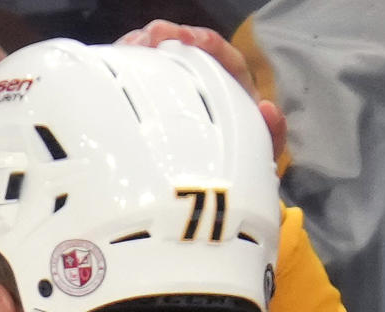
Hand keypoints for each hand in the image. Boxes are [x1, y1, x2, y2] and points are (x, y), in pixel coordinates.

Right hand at [118, 20, 286, 160]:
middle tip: (147, 38)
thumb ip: (269, 135)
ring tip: (128, 47)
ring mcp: (173, 97)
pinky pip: (139, 82)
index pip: (223, 58)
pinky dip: (126, 71)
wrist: (210, 199)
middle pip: (186, 52)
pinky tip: (114, 67)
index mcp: (232, 92)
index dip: (207, 44)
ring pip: (160, 63)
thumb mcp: (258, 158)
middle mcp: (203, 88)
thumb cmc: (237, 175)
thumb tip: (268, 108)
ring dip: (143, 49)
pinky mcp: (148, 108)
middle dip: (167, 37)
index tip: (188, 40)